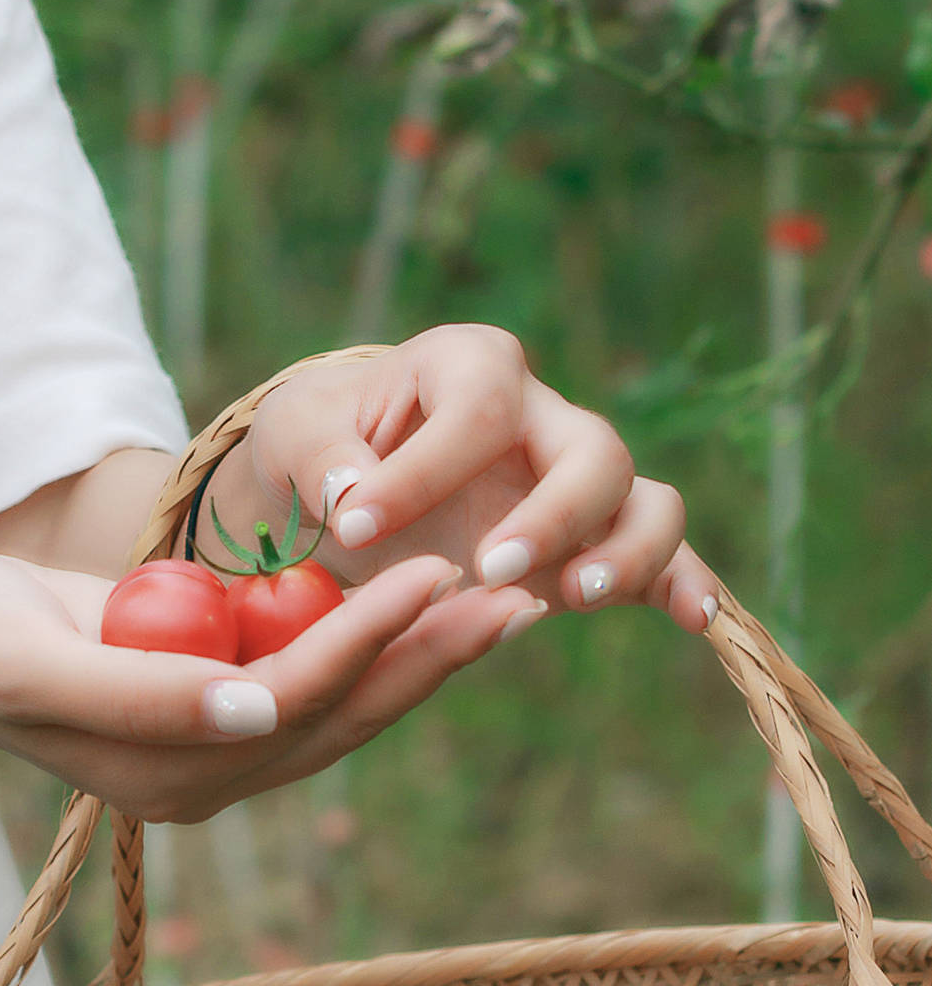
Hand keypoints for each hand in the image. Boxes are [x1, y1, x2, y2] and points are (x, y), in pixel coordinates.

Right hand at [0, 547, 542, 822]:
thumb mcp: (37, 660)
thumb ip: (143, 695)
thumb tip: (255, 711)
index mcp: (170, 775)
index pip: (296, 706)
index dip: (369, 643)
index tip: (437, 576)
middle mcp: (208, 778)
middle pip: (345, 719)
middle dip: (432, 662)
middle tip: (521, 603)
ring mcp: (217, 751)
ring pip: (344, 708)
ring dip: (423, 658)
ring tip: (502, 604)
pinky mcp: (220, 714)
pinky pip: (317, 685)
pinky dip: (376, 645)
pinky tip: (431, 605)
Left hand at [248, 324, 715, 634]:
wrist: (345, 488)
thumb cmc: (322, 448)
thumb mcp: (292, 437)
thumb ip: (318, 455)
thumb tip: (354, 491)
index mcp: (469, 366)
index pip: (476, 408)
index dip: (423, 468)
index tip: (356, 525)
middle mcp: (541, 416)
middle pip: (592, 449)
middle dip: (550, 514)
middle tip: (488, 568)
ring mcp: (576, 481)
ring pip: (642, 499)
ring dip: (626, 551)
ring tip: (576, 598)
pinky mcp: (592, 541)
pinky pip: (661, 557)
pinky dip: (686, 584)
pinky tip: (694, 619)